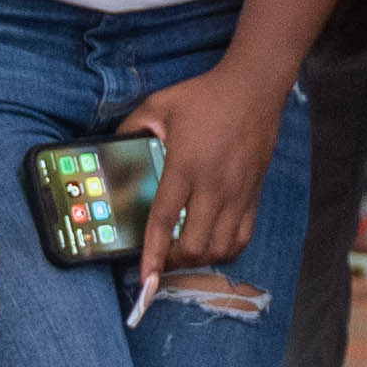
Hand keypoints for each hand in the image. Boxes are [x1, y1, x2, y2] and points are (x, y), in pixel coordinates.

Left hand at [115, 59, 281, 282]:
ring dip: (198, 259)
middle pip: (193, 245)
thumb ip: (131, 128)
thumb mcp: (159, 105)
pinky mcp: (254, 194)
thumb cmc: (205, 96)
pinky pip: (242, 238)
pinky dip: (225, 250)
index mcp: (185, 166)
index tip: (145, 278)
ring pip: (219, 248)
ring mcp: (237, 193)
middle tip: (160, 257)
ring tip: (183, 253)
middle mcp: (213, 186)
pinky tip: (211, 245)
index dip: (152, 254)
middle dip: (173, 261)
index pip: (164, 221)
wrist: (254, 88)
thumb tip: (112, 148)